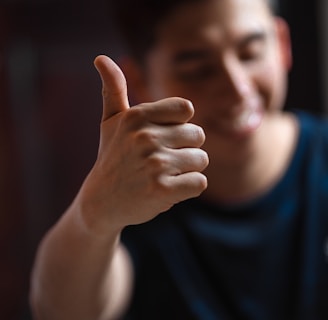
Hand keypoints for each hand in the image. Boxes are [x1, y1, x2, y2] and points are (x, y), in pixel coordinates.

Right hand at [78, 55, 207, 233]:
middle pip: (198, 135)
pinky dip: (189, 188)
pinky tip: (168, 190)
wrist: (102, 202)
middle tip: (160, 161)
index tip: (162, 137)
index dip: (180, 125)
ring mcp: (154, 164)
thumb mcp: (110, 122)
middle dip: (185, 149)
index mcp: (137, 116)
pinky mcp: (162, 190)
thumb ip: (113, 89)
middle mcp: (145, 136)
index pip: (187, 109)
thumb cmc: (113, 158)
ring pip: (201, 160)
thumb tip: (101, 57)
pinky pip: (199, 183)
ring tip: (162, 176)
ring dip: (187, 170)